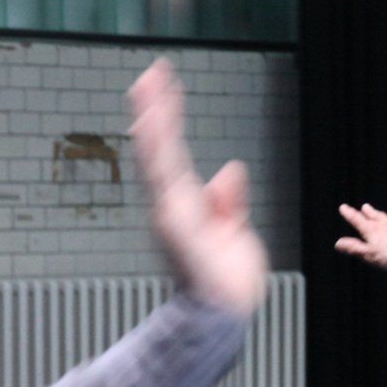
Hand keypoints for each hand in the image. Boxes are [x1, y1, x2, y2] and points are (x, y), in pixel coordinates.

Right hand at [128, 59, 267, 314]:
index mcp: (186, 206)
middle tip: (152, 74)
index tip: (168, 90)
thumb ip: (228, 203)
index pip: (174, 155)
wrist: (227, 312)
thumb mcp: (235, 233)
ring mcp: (169, 211)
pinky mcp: (173, 219)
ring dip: (153, 119)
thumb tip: (229, 169)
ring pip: (157, 156)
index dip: (171, 123)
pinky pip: (163, 176)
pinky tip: (153, 122)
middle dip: (154, 110)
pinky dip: (158, 149)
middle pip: (159, 148)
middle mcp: (172, 205)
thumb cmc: (229, 281)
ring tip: (150, 85)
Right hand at [336, 202, 386, 270]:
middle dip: (364, 213)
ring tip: (370, 208)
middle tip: (361, 208)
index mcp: (370, 230)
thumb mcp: (367, 254)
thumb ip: (353, 247)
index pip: (356, 220)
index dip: (349, 213)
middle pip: (370, 216)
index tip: (343, 207)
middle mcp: (380, 224)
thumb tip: (338, 243)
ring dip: (375, 212)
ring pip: (382, 216)